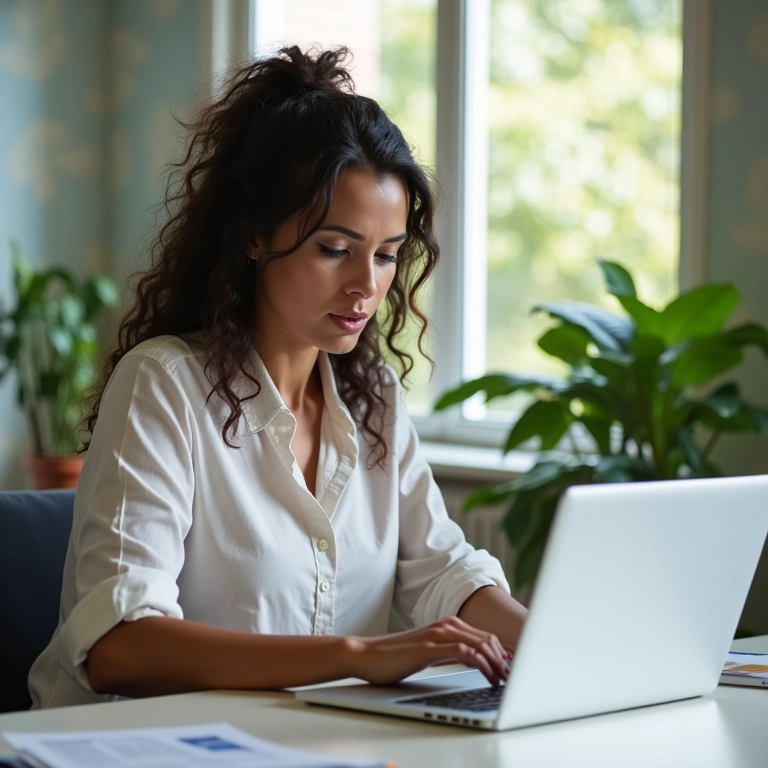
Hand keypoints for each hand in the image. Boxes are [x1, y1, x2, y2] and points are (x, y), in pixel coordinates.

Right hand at [344, 616, 511, 687]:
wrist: (367, 655)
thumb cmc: (396, 657)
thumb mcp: (429, 652)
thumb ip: (451, 652)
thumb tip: (476, 662)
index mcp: (447, 624)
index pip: (485, 635)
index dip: (503, 652)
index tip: (513, 669)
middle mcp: (445, 625)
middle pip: (488, 638)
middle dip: (504, 659)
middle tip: (511, 679)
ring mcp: (438, 634)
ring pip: (480, 643)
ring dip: (497, 663)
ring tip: (503, 681)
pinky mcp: (430, 647)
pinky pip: (465, 652)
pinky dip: (482, 664)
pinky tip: (487, 676)